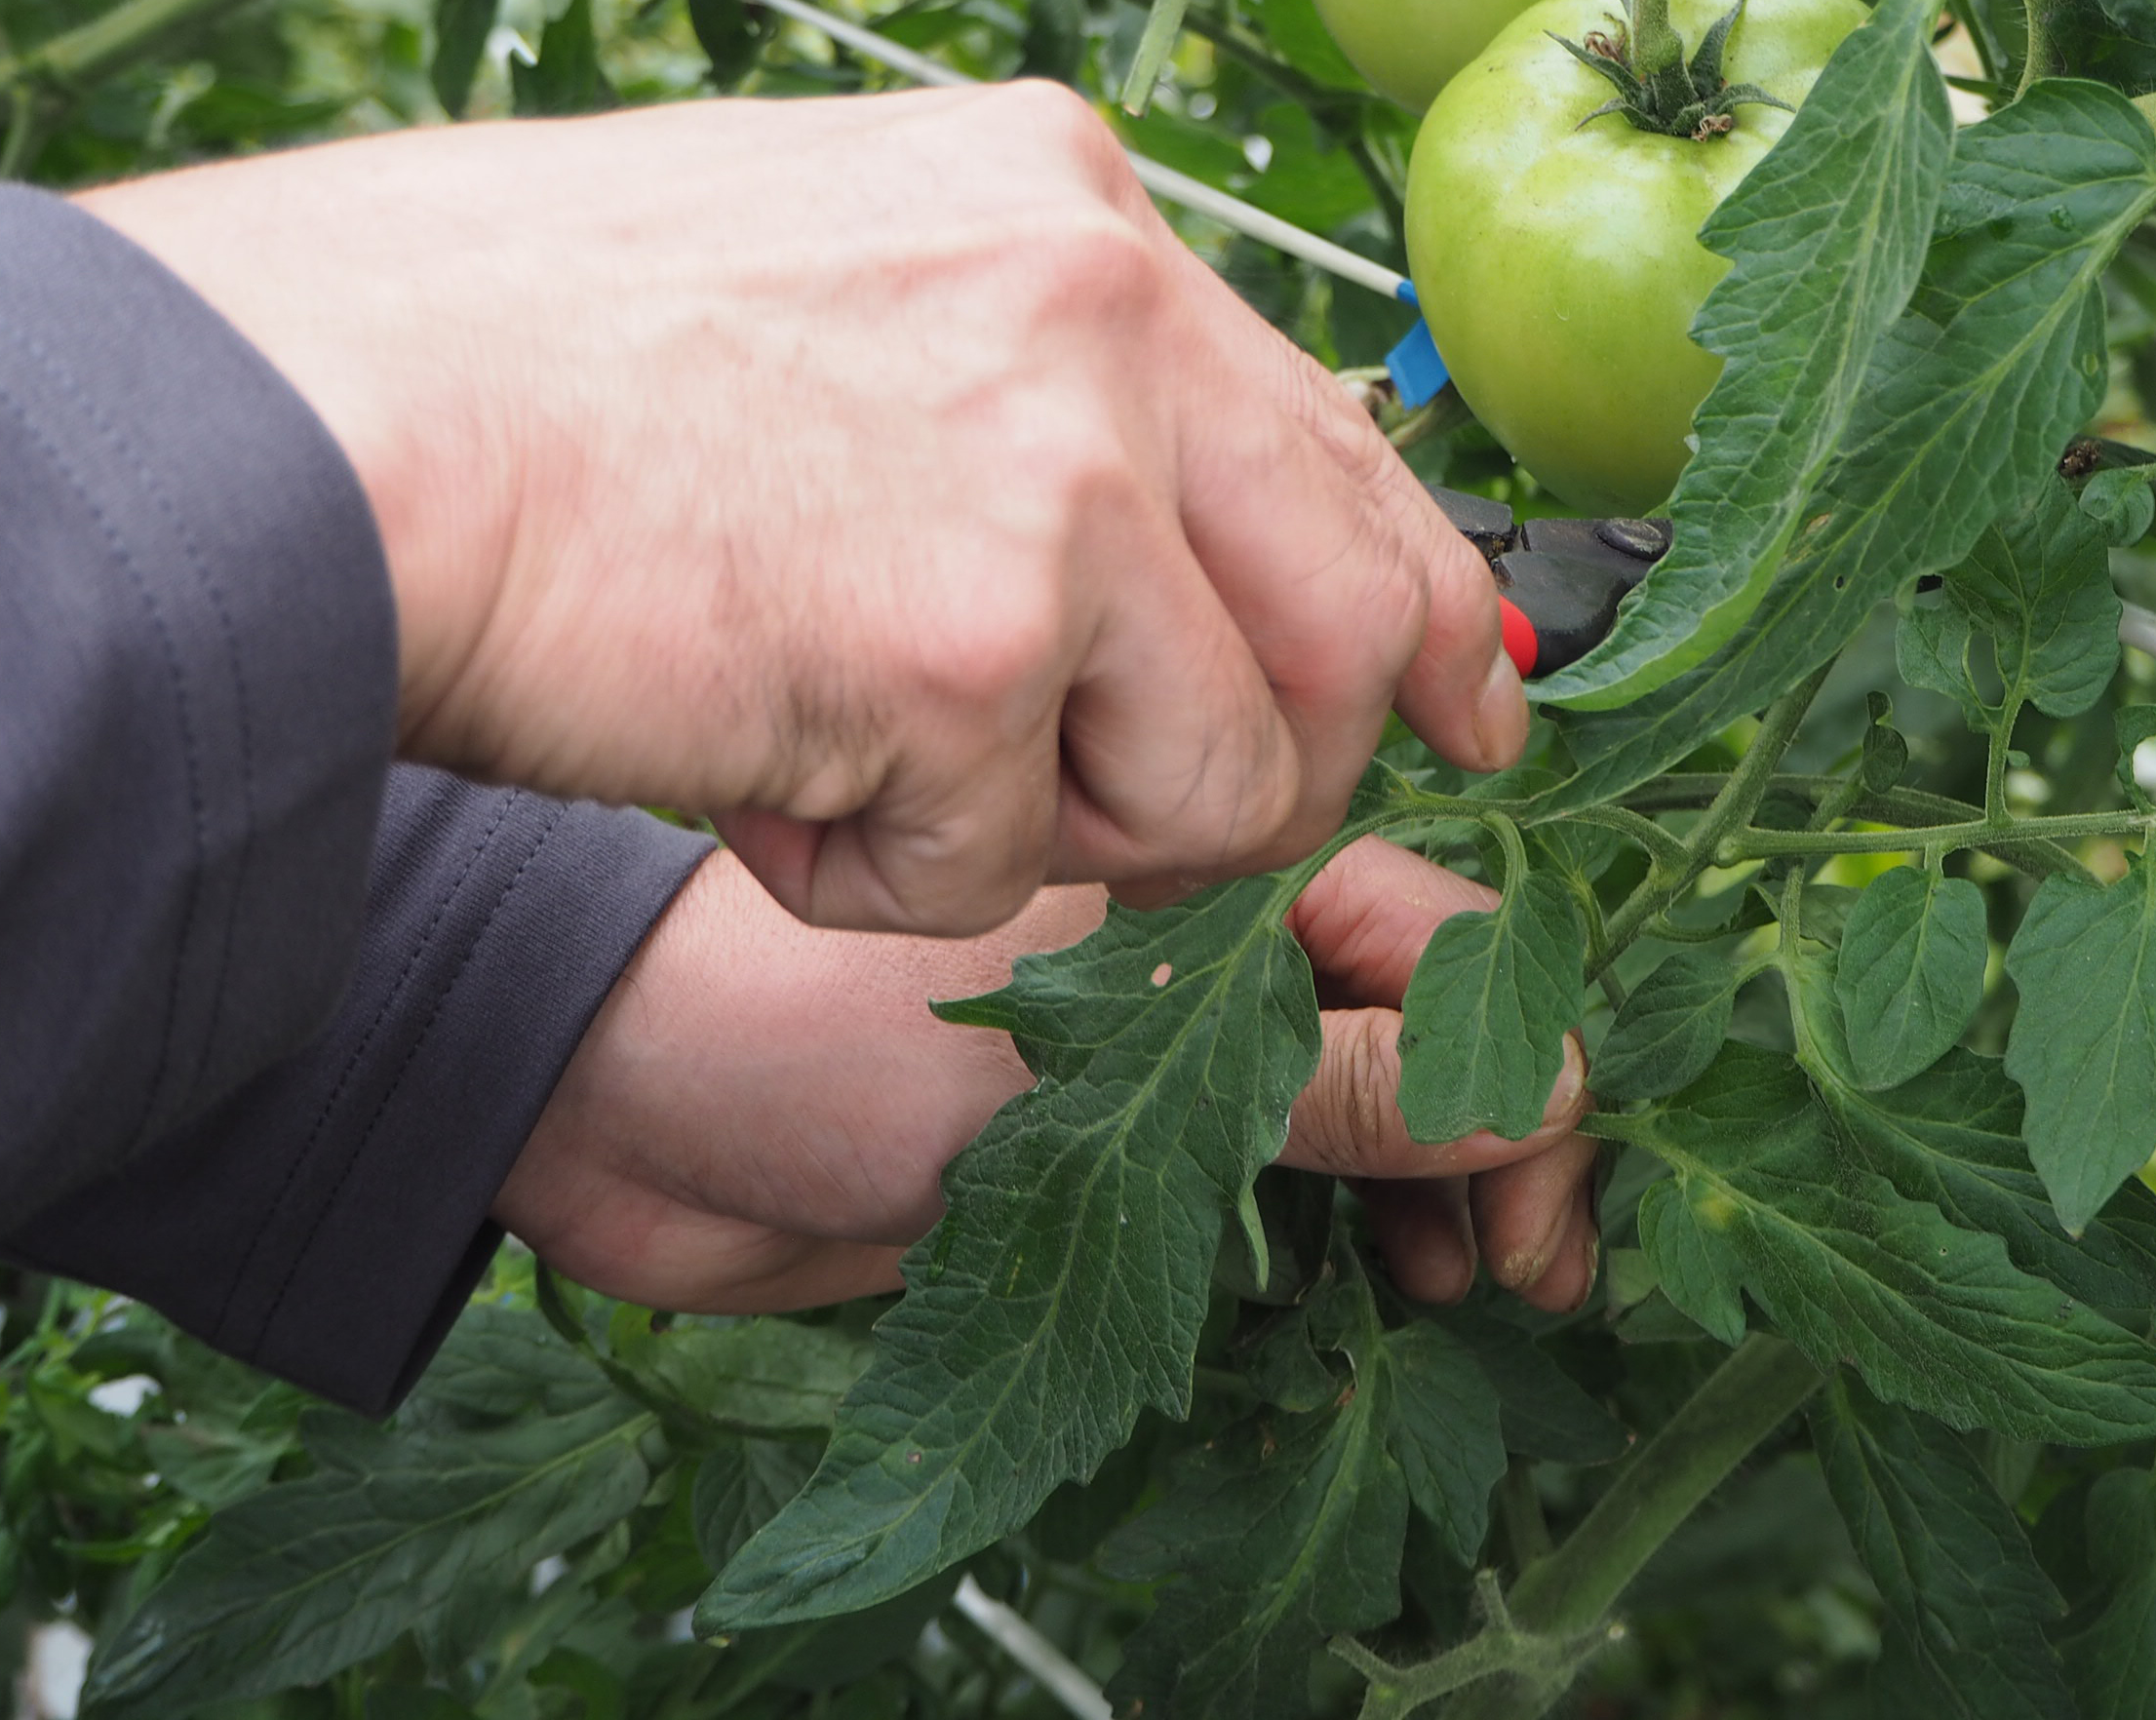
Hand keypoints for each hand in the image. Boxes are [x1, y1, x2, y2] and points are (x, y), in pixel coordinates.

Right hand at [81, 87, 1523, 934]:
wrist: (305, 426)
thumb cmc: (513, 366)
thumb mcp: (838, 278)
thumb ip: (1039, 380)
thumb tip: (1209, 526)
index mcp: (1072, 203)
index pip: (1345, 443)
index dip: (1417, 613)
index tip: (1459, 715)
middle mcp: (1104, 305)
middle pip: (1362, 625)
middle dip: (1278, 778)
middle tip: (1138, 839)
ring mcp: (1057, 469)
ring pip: (1228, 781)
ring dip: (1055, 844)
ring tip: (863, 777)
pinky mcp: (974, 642)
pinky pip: (1008, 873)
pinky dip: (880, 884)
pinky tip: (752, 786)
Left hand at [495, 838, 1597, 1315]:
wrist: (601, 1105)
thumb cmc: (802, 1028)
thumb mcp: (1082, 1069)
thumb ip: (1314, 1082)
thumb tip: (1540, 1090)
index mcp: (1213, 865)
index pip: (1443, 947)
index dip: (1525, 1072)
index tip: (1554, 1201)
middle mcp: (1207, 944)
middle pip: (1425, 1031)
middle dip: (1502, 1144)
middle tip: (1532, 1274)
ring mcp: (1154, 1041)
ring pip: (1356, 1107)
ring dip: (1431, 1191)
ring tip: (1464, 1291)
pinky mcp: (1094, 1136)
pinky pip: (1258, 1174)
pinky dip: (1335, 1226)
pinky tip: (1367, 1290)